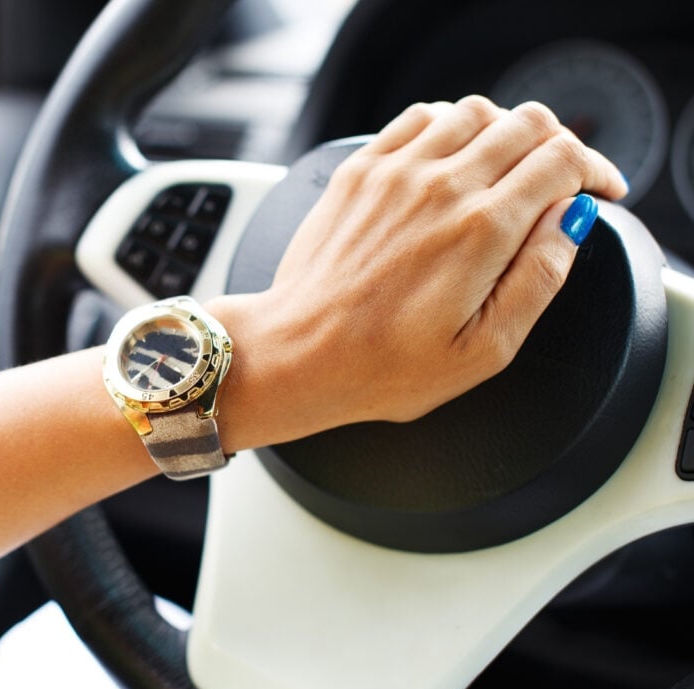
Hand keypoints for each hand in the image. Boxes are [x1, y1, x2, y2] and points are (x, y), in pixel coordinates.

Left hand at [208, 96, 627, 451]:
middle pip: (527, 125)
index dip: (593, 169)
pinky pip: (419, 117)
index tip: (597, 189)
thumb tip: (571, 222)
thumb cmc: (383, 366)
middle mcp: (440, 187)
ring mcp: (395, 172)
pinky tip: (451, 157)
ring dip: (506, 133)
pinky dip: (450, 125)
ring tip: (506, 172)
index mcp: (481, 231)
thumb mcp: (484, 350)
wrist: (300, 353)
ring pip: (475, 112)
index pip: (562, 160)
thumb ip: (539, 279)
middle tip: (558, 181)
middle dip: (558, 147)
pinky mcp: (360, 170)